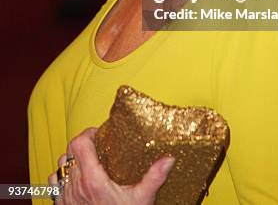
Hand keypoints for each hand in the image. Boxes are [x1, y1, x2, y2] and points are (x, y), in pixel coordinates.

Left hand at [48, 127, 174, 203]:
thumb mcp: (142, 199)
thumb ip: (154, 177)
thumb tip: (168, 159)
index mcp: (92, 181)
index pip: (78, 144)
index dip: (87, 134)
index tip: (98, 134)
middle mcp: (75, 187)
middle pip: (69, 152)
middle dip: (82, 145)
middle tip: (96, 147)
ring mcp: (66, 198)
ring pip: (60, 166)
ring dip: (71, 160)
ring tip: (86, 162)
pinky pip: (54, 184)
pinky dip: (62, 177)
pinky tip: (75, 179)